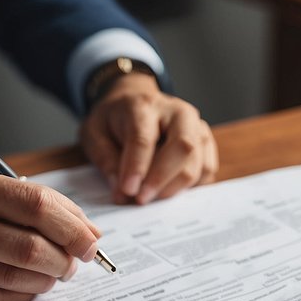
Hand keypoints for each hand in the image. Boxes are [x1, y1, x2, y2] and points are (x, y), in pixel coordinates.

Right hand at [0, 149, 102, 300]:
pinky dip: (16, 298)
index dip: (71, 223)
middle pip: (26, 246)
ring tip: (55, 275)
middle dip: (65, 257)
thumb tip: (63, 213)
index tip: (90, 235)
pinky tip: (26, 290)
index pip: (30, 202)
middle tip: (77, 261)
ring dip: (44, 281)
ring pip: (9, 278)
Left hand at [80, 72, 217, 204]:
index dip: (137, 167)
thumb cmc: (113, 120)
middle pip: (183, 146)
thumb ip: (105, 160)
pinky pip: (206, 171)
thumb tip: (121, 192)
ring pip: (197, 163)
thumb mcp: (94, 133)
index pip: (144, 138)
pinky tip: (168, 189)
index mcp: (143, 105)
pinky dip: (189, 187)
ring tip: (151, 196)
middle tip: (141, 199)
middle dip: (162, 179)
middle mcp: (177, 112)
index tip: (128, 190)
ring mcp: (197, 126)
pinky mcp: (205, 142)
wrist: (134, 101)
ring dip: (174, 187)